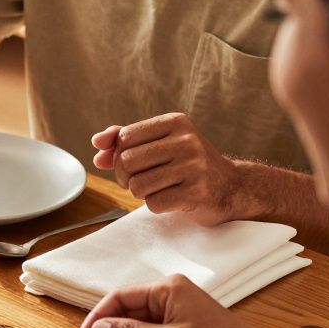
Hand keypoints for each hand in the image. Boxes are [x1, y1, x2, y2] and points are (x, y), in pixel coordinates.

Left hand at [92, 113, 245, 225]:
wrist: (231, 187)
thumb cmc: (187, 164)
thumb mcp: (160, 143)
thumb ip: (124, 140)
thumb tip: (97, 144)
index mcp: (176, 122)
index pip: (124, 137)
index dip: (119, 154)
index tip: (133, 163)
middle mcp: (187, 141)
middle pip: (126, 161)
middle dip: (125, 176)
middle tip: (141, 180)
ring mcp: (194, 167)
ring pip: (136, 185)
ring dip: (139, 192)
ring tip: (157, 188)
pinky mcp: (197, 193)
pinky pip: (153, 203)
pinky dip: (156, 205)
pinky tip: (172, 198)